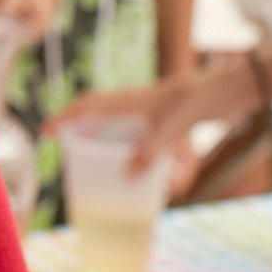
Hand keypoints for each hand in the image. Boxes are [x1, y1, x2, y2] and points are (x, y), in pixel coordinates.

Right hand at [51, 65, 253, 177]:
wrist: (225, 91)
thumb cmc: (194, 104)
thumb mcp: (170, 130)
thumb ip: (148, 154)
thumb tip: (125, 179)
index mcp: (127, 101)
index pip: (86, 106)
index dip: (64, 118)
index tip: (46, 133)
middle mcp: (134, 105)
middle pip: (96, 112)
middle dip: (79, 128)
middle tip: (65, 147)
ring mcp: (149, 112)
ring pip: (118, 124)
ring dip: (107, 140)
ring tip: (100, 164)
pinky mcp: (165, 121)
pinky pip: (142, 137)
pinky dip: (142, 155)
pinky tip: (158, 180)